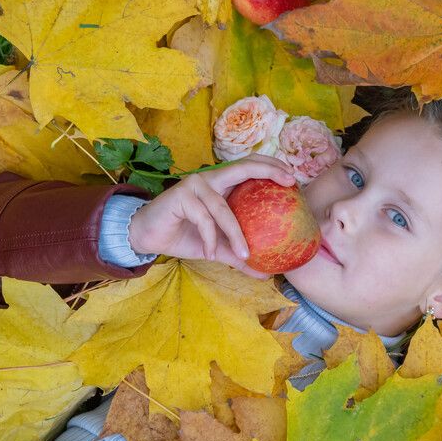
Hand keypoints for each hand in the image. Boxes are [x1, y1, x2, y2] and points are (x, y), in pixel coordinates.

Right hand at [127, 154, 296, 277]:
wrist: (148, 236)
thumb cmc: (185, 236)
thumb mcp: (218, 247)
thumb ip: (239, 256)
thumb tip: (265, 274)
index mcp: (222, 185)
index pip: (249, 167)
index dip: (271, 166)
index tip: (293, 178)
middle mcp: (211, 179)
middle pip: (243, 167)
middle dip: (268, 171)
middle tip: (289, 182)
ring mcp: (195, 185)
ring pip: (223, 208)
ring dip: (236, 234)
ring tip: (245, 256)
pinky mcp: (180, 196)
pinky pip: (204, 220)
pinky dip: (210, 239)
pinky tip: (211, 254)